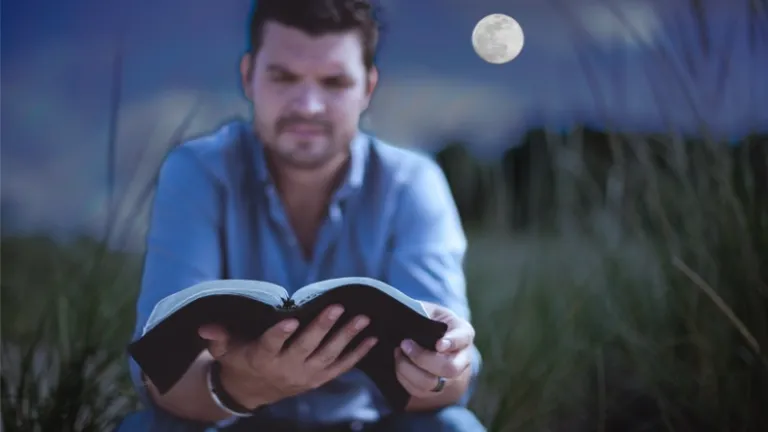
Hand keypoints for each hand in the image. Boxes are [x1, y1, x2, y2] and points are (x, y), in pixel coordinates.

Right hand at [198, 305, 377, 408]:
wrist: (253, 390)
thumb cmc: (239, 359)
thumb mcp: (225, 349)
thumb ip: (218, 337)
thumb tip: (205, 327)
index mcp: (262, 357)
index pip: (271, 344)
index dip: (280, 333)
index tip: (289, 320)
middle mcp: (286, 367)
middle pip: (306, 346)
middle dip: (323, 327)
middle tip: (337, 306)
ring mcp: (306, 374)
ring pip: (329, 354)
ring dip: (347, 336)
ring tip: (363, 318)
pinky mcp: (319, 378)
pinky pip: (341, 366)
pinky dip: (357, 353)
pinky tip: (371, 338)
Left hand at [394, 303, 474, 398]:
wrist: (431, 338)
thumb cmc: (429, 319)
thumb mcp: (429, 310)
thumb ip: (421, 313)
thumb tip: (404, 321)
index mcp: (464, 333)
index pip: (463, 339)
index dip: (452, 343)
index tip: (438, 344)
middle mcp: (462, 358)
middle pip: (449, 368)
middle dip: (422, 358)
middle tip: (404, 344)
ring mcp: (451, 377)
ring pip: (431, 383)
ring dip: (409, 369)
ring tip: (398, 352)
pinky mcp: (436, 389)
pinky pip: (419, 390)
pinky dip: (404, 377)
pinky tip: (398, 363)